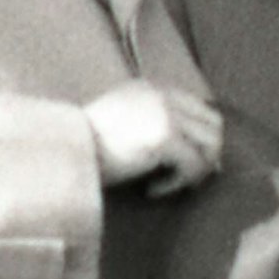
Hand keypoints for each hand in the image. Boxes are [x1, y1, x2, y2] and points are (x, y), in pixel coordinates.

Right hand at [85, 80, 222, 195]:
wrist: (63, 151)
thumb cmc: (86, 144)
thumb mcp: (123, 120)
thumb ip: (154, 122)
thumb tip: (191, 149)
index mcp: (155, 88)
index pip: (201, 109)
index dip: (201, 139)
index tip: (187, 163)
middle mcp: (165, 96)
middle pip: (214, 125)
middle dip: (206, 155)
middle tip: (186, 176)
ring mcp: (167, 114)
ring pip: (211, 145)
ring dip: (195, 170)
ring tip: (170, 183)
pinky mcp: (166, 138)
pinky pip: (194, 165)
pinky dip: (178, 183)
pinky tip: (152, 190)